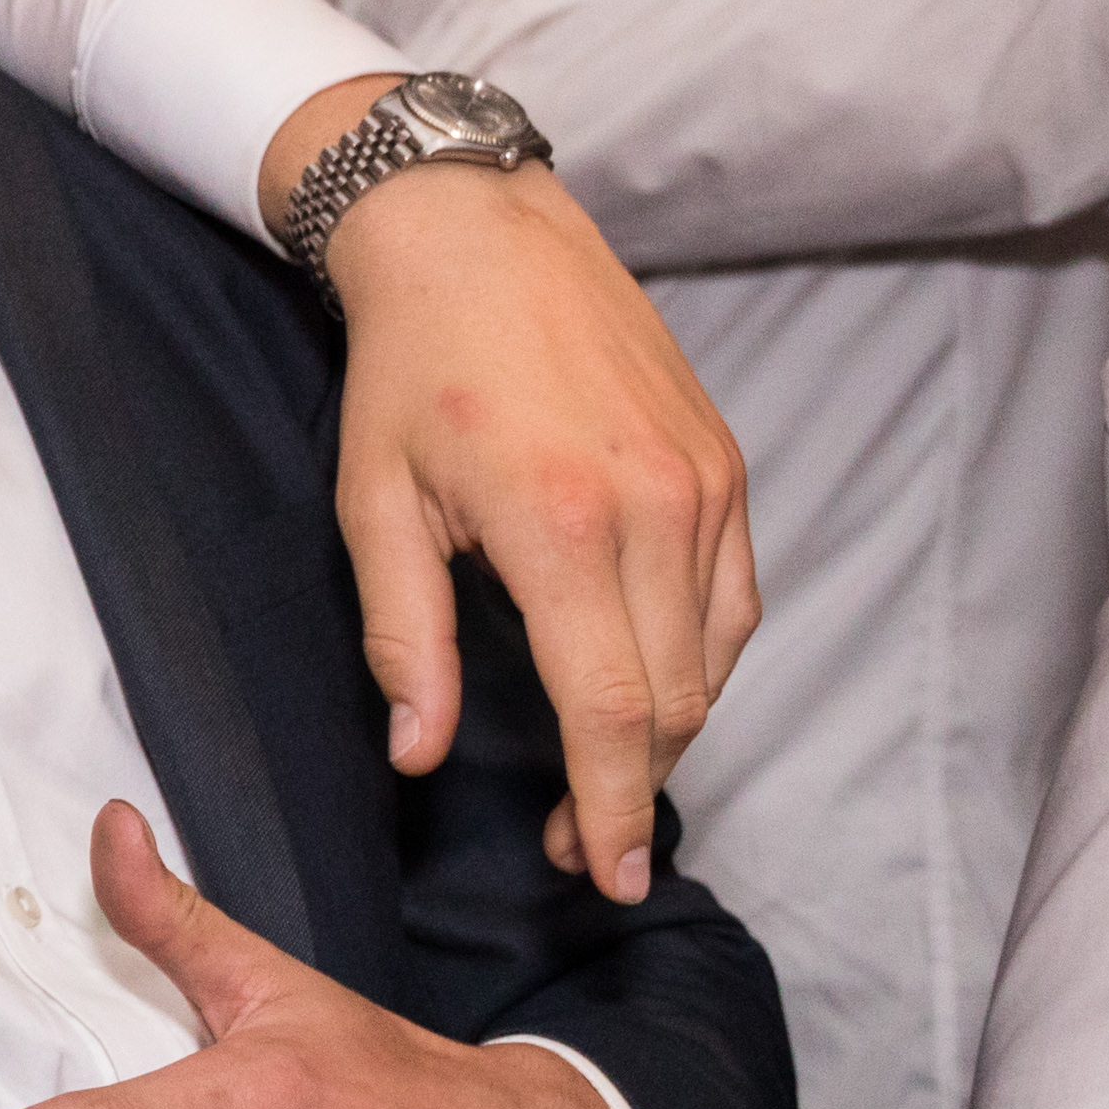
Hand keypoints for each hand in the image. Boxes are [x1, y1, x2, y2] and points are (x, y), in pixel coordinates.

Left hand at [262, 80, 752, 902]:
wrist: (476, 235)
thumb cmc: (410, 366)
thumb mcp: (373, 502)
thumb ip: (404, 637)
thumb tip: (418, 755)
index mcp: (563, 523)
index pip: (612, 709)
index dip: (611, 806)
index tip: (606, 874)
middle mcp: (658, 507)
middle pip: (673, 700)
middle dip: (633, 789)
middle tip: (583, 843)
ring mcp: (706, 484)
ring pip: (714, 659)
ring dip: (667, 732)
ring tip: (607, 774)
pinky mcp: (727, 465)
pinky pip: (734, 601)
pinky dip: (700, 661)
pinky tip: (646, 683)